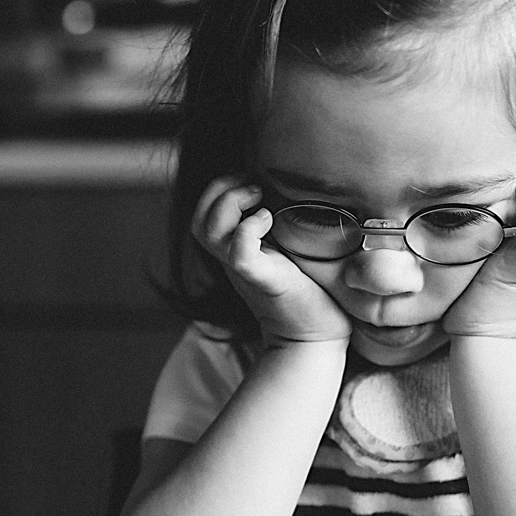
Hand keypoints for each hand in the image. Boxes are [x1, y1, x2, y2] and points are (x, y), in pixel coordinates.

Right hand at [193, 176, 351, 346]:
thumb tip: (297, 193)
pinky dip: (249, 228)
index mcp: (236, 251)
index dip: (218, 190)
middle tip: (254, 186)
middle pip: (198, 220)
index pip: (203, 215)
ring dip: (230, 204)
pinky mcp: (264, 280)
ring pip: (209, 231)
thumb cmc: (311, 291)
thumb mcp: (290, 252)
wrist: (317, 336)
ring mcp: (245, 270)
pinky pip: (240, 253)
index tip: (251, 179)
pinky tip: (269, 220)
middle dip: (219, 191)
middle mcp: (234, 260)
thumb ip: (282, 229)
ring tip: (261, 200)